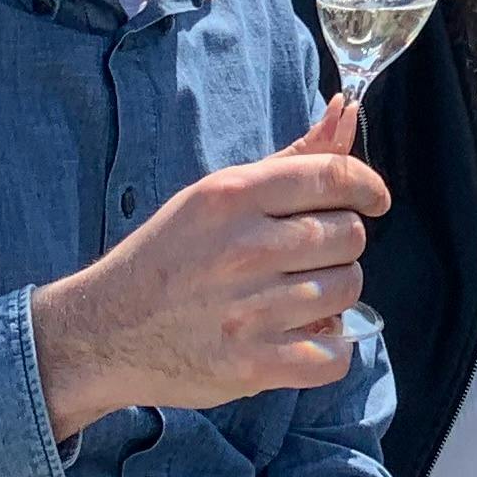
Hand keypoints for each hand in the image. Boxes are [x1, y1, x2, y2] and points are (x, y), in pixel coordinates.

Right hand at [31, 103, 381, 439]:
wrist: (103, 332)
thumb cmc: (168, 256)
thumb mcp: (215, 195)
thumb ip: (290, 158)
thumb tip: (346, 111)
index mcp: (232, 196)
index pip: (334, 176)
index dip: (368, 187)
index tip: (373, 201)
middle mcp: (243, 248)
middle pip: (349, 235)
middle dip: (341, 244)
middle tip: (309, 258)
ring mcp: (248, 310)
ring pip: (348, 289)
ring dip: (336, 294)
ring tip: (300, 296)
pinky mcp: (252, 365)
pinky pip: (335, 355)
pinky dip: (330, 349)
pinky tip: (305, 338)